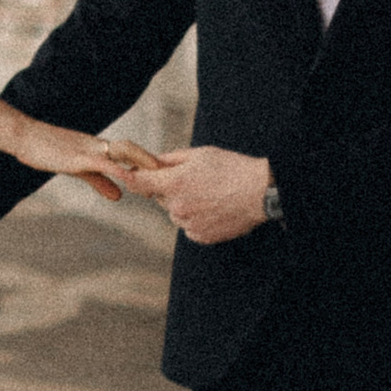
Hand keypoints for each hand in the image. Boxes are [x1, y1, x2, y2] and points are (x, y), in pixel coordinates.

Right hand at [14, 120, 156, 197]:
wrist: (24, 136)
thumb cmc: (47, 150)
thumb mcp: (78, 169)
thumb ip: (100, 182)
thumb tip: (120, 196)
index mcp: (100, 149)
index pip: (132, 154)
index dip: (150, 164)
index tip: (170, 175)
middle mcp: (99, 145)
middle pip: (133, 149)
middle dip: (153, 163)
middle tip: (173, 178)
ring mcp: (89, 149)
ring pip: (123, 151)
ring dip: (142, 163)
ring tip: (159, 176)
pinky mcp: (77, 157)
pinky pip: (102, 163)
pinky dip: (117, 170)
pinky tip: (128, 179)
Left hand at [137, 146, 271, 242]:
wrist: (260, 193)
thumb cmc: (232, 169)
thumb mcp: (199, 154)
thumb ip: (170, 159)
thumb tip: (152, 161)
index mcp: (174, 183)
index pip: (138, 182)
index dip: (132, 176)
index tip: (130, 174)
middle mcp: (177, 206)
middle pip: (159, 198)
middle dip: (168, 189)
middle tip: (192, 181)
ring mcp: (188, 223)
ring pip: (174, 213)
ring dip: (182, 205)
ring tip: (208, 195)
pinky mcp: (199, 236)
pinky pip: (188, 226)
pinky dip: (195, 218)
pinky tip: (212, 208)